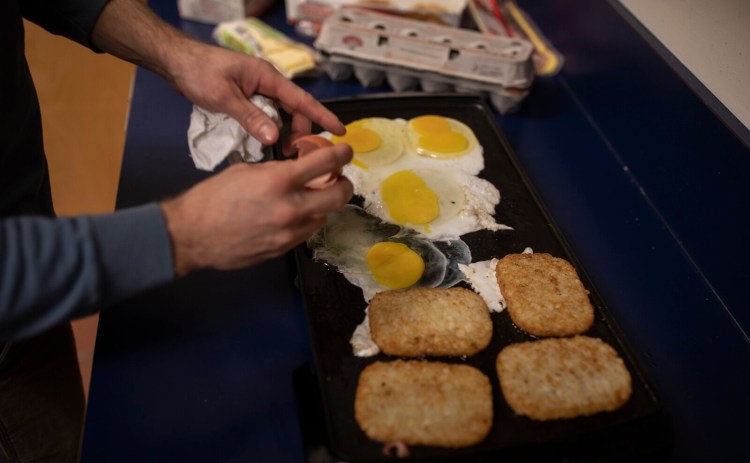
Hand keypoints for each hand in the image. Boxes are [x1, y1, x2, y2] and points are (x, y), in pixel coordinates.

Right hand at [161, 144, 352, 276]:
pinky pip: (307, 232)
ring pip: (324, 216)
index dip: (342, 154)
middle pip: (338, 196)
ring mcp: (288, 233)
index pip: (326, 163)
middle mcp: (290, 208)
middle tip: (340, 178)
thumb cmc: (212, 198)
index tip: (346, 151)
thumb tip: (300, 168)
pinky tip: (295, 214)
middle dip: (345, 184)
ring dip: (324, 204)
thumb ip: (278, 170)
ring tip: (312, 197)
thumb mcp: (246, 171)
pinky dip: (307, 220)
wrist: (191, 235)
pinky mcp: (283, 249)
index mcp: (279, 182)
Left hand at [167, 43, 344, 146]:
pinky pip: (265, 115)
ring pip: (279, 114)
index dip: (322, 116)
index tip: (339, 130)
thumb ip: (250, 118)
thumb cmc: (199, 72)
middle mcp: (266, 83)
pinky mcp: (246, 97)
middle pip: (293, 110)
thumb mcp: (225, 97)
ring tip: (278, 153)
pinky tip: (263, 143)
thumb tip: (274, 137)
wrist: (176, 61)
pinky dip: (268, 128)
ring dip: (282, 132)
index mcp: (267, 77)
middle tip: (292, 154)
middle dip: (298, 132)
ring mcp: (256, 90)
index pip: (301, 99)